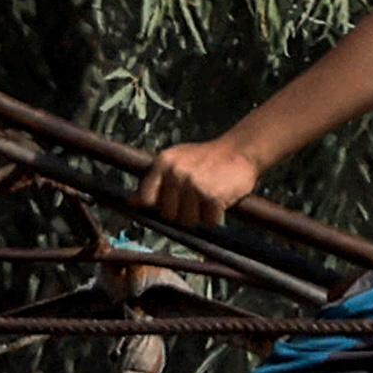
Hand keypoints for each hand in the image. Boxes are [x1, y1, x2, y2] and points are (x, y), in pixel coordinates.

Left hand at [142, 135, 261, 227]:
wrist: (241, 150)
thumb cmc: (206, 158)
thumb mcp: (175, 161)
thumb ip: (154, 182)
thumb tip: (131, 203)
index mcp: (163, 163)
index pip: (146, 199)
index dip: (158, 206)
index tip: (171, 204)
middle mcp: (176, 173)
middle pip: (168, 215)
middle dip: (182, 214)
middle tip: (196, 202)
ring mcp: (194, 185)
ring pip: (188, 222)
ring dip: (200, 217)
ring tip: (208, 200)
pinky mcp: (212, 196)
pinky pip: (209, 222)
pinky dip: (216, 217)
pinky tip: (220, 202)